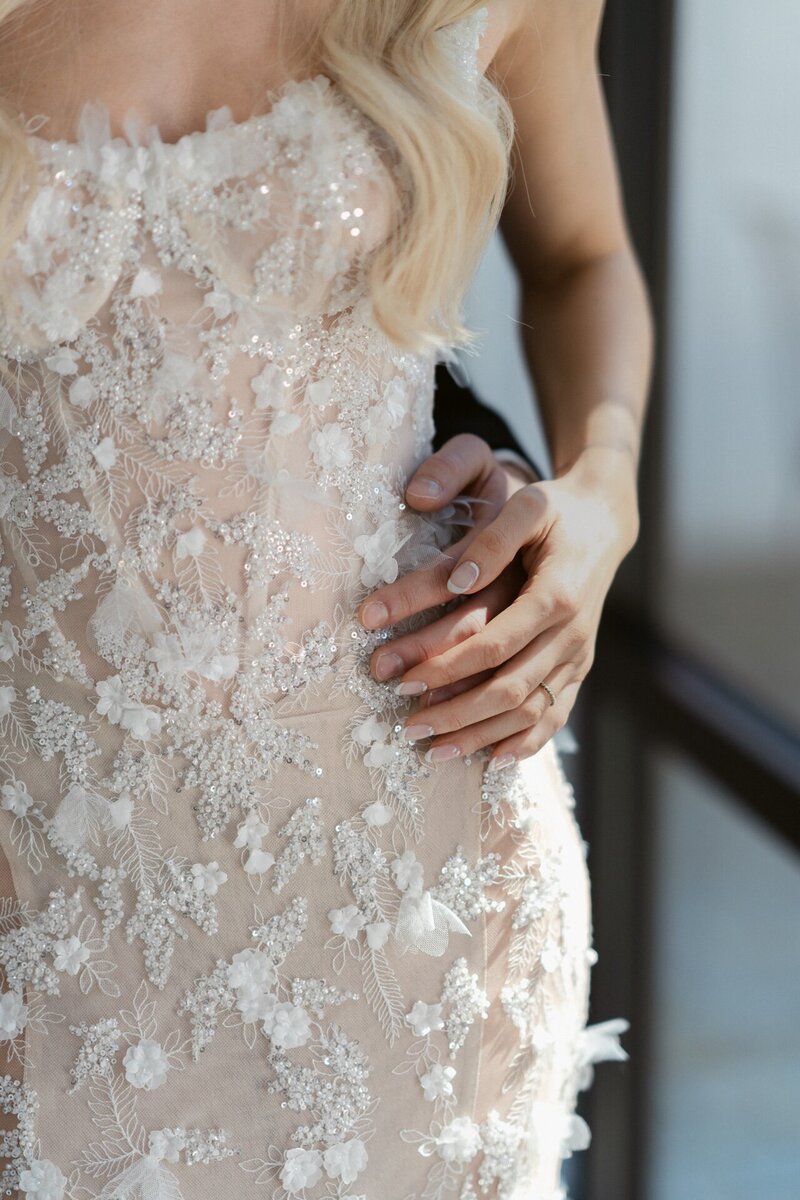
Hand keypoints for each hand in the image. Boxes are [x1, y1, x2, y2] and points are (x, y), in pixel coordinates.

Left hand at [356, 435, 638, 769]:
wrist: (605, 521)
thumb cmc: (556, 509)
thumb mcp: (527, 506)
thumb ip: (491, 541)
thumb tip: (458, 581)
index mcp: (556, 595)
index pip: (494, 645)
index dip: (447, 667)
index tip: (402, 679)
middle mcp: (572, 633)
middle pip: (510, 689)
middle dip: (455, 713)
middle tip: (407, 728)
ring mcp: (579, 655)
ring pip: (531, 712)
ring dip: (482, 736)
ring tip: (435, 751)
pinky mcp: (580, 667)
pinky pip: (555, 716)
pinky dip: (525, 743)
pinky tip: (491, 761)